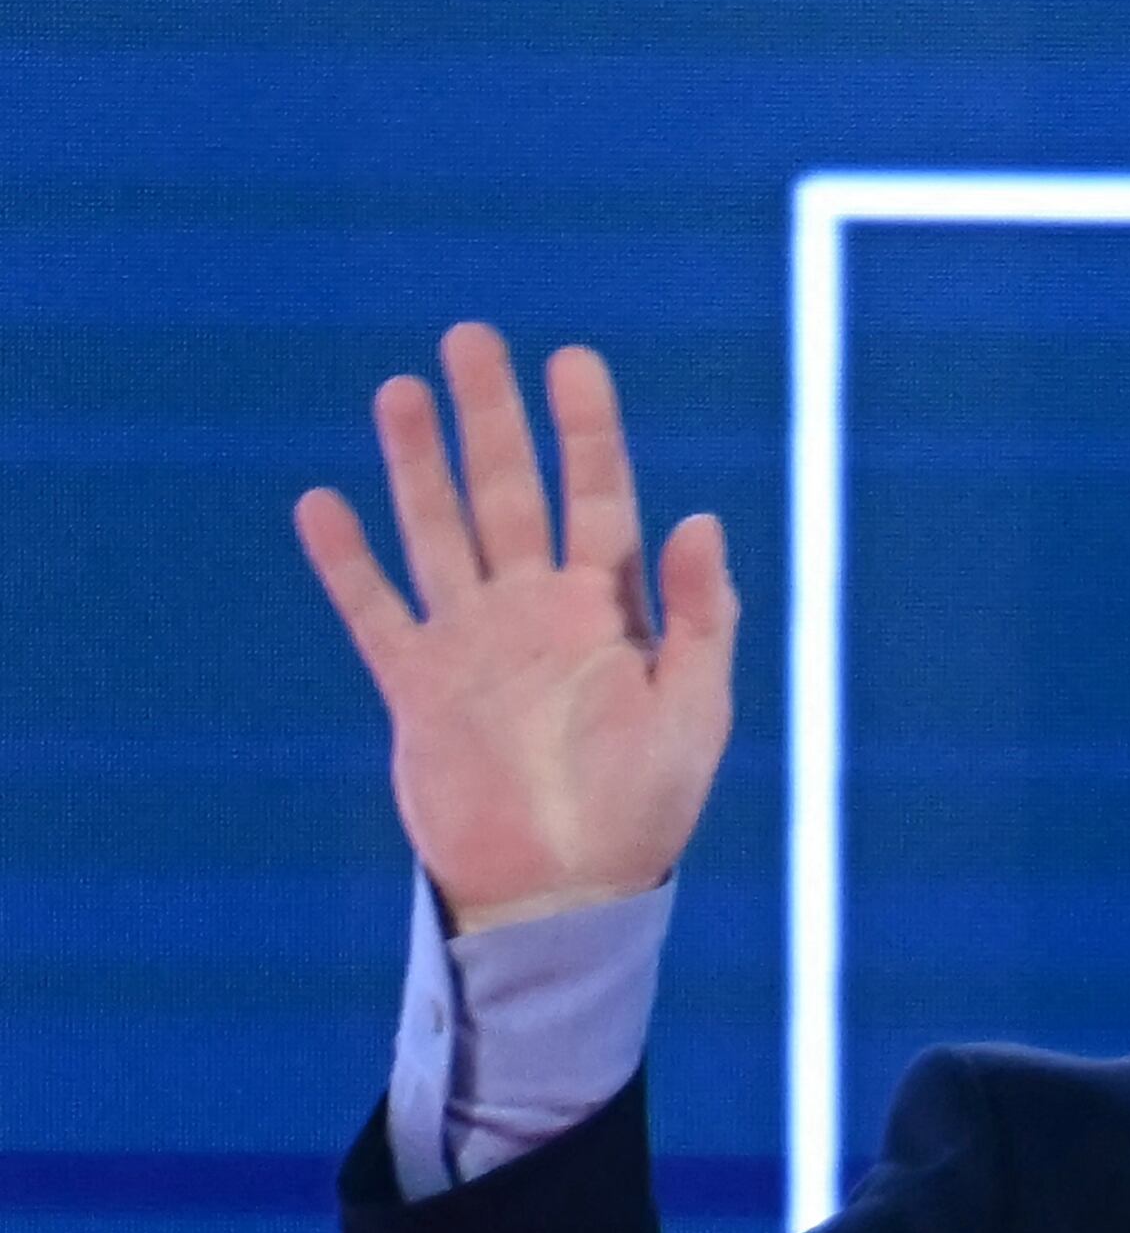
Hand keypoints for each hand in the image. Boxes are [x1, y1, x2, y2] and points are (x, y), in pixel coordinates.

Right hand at [294, 326, 737, 934]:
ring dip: (418, 464)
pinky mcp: (417, 686)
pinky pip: (375, 611)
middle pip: (507, 494)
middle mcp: (535, 613)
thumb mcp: (694, 712)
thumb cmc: (643, 810)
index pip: (598, 498)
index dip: (587, 431)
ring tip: (400, 390)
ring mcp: (472, 643)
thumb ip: (701, 616)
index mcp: (609, 613)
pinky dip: (348, 562)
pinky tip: (324, 504)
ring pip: (438, 532)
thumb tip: (702, 516)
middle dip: (492, 419)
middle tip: (472, 339)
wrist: (563, 893)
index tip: (574, 361)